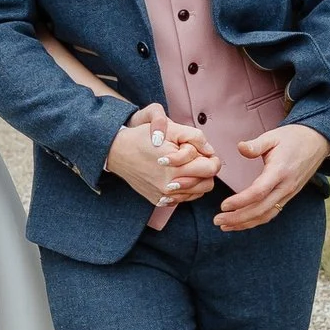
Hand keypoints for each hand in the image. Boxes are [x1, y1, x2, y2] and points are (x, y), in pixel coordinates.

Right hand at [105, 104, 220, 206]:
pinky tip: (174, 176)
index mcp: (178, 169)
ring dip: (195, 180)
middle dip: (206, 171)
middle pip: (207, 185)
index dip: (212, 159)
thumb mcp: (172, 129)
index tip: (205, 153)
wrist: (117, 151)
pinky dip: (183, 188)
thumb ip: (196, 138)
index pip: (211, 170)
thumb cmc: (144, 137)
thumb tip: (210, 151)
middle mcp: (172, 187)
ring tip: (183, 167)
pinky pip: (181, 199)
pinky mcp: (158, 200)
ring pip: (196, 194)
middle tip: (195, 160)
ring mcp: (164, 196)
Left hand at [215, 123, 329, 231]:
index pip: (258, 192)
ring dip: (245, 223)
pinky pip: (272, 213)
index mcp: (280, 171)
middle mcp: (285, 186)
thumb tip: (240, 147)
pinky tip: (242, 223)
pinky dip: (256, 221)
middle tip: (217, 220)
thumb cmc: (292, 138)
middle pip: (261, 209)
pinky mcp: (288, 196)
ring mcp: (288, 193)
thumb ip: (256, 144)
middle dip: (238, 218)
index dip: (240, 201)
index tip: (223, 206)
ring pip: (266, 215)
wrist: (316, 142)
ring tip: (225, 226)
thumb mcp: (273, 136)